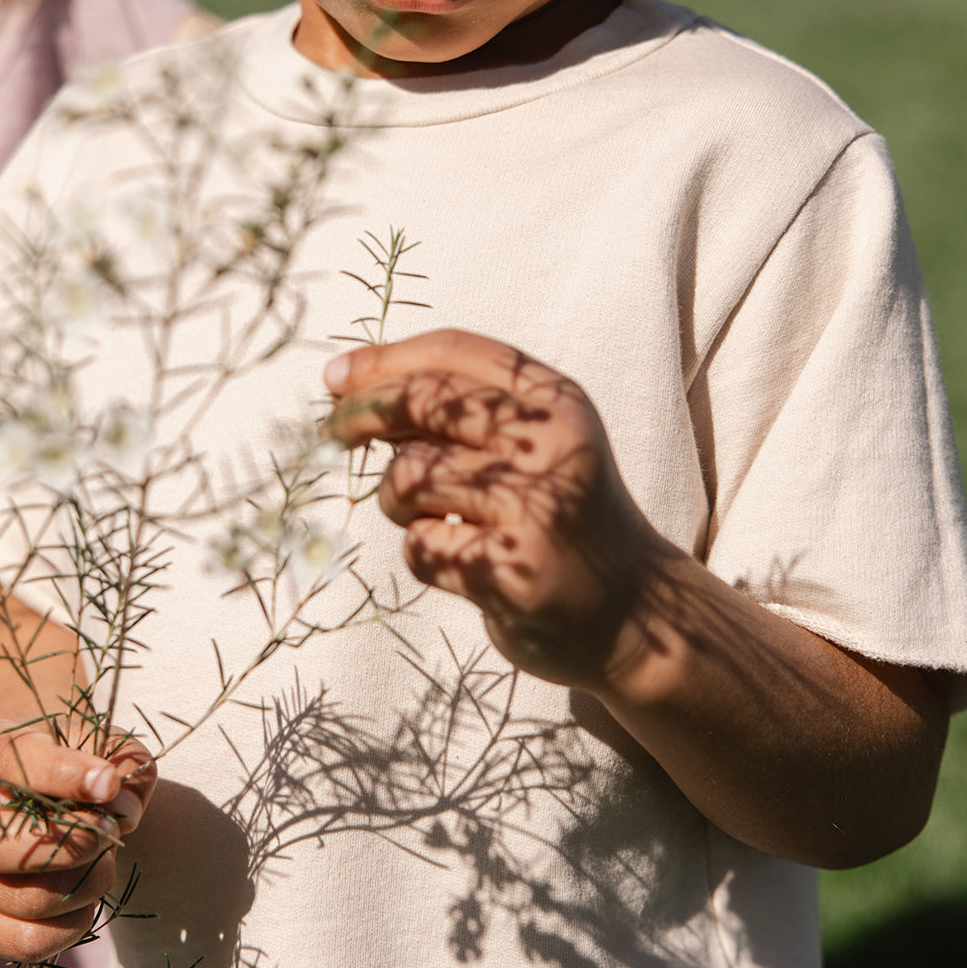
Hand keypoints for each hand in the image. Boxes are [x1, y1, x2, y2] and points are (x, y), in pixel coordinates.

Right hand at [0, 719, 156, 962]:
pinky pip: (28, 942)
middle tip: (112, 832)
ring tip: (101, 859)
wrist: (40, 795)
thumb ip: (121, 760)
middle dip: (80, 843)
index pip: (11, 763)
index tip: (108, 784)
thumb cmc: (73, 761)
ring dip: (87, 881)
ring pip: (31, 898)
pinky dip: (72, 925)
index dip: (64, 775)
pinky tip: (84, 897)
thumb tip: (125, 810)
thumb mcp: (99, 741)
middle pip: (10, 846)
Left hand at [324, 329, 665, 688]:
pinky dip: (423, 553)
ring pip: (409, 476)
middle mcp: (552, 445)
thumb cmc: (561, 518)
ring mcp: (535, 509)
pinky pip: (419, 545)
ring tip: (434, 517)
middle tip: (333, 433)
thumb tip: (355, 386)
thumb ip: (466, 413)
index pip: (456, 354)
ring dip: (397, 499)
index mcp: (558, 402)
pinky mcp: (511, 571)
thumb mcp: (537, 446)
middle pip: (424, 402)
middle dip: (362, 413)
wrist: (633, 613)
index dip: (385, 359)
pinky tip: (462, 561)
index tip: (336, 376)